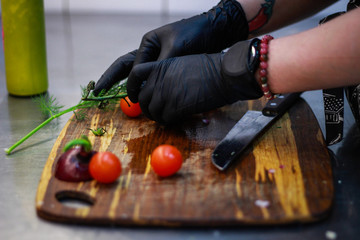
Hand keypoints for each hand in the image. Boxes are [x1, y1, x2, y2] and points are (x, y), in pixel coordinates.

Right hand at [94, 0, 247, 96]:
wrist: (214, 32)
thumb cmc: (194, 35)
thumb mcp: (175, 48)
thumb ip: (160, 66)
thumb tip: (148, 84)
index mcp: (147, 43)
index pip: (131, 67)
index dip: (129, 84)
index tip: (133, 99)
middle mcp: (149, 51)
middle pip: (124, 66)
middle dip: (110, 79)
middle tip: (96, 91)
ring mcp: (157, 59)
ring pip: (136, 74)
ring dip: (126, 85)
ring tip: (113, 96)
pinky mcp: (167, 67)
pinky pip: (151, 79)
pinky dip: (145, 87)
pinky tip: (142, 97)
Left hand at [128, 40, 262, 123]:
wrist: (222, 75)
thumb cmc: (209, 69)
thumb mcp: (182, 64)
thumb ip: (167, 75)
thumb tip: (159, 88)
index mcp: (160, 66)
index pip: (134, 75)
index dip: (131, 88)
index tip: (134, 96)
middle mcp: (158, 80)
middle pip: (142, 99)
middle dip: (147, 107)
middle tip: (156, 111)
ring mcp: (164, 94)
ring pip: (151, 112)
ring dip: (158, 116)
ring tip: (168, 115)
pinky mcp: (174, 108)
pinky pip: (163, 119)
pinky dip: (168, 121)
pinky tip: (177, 118)